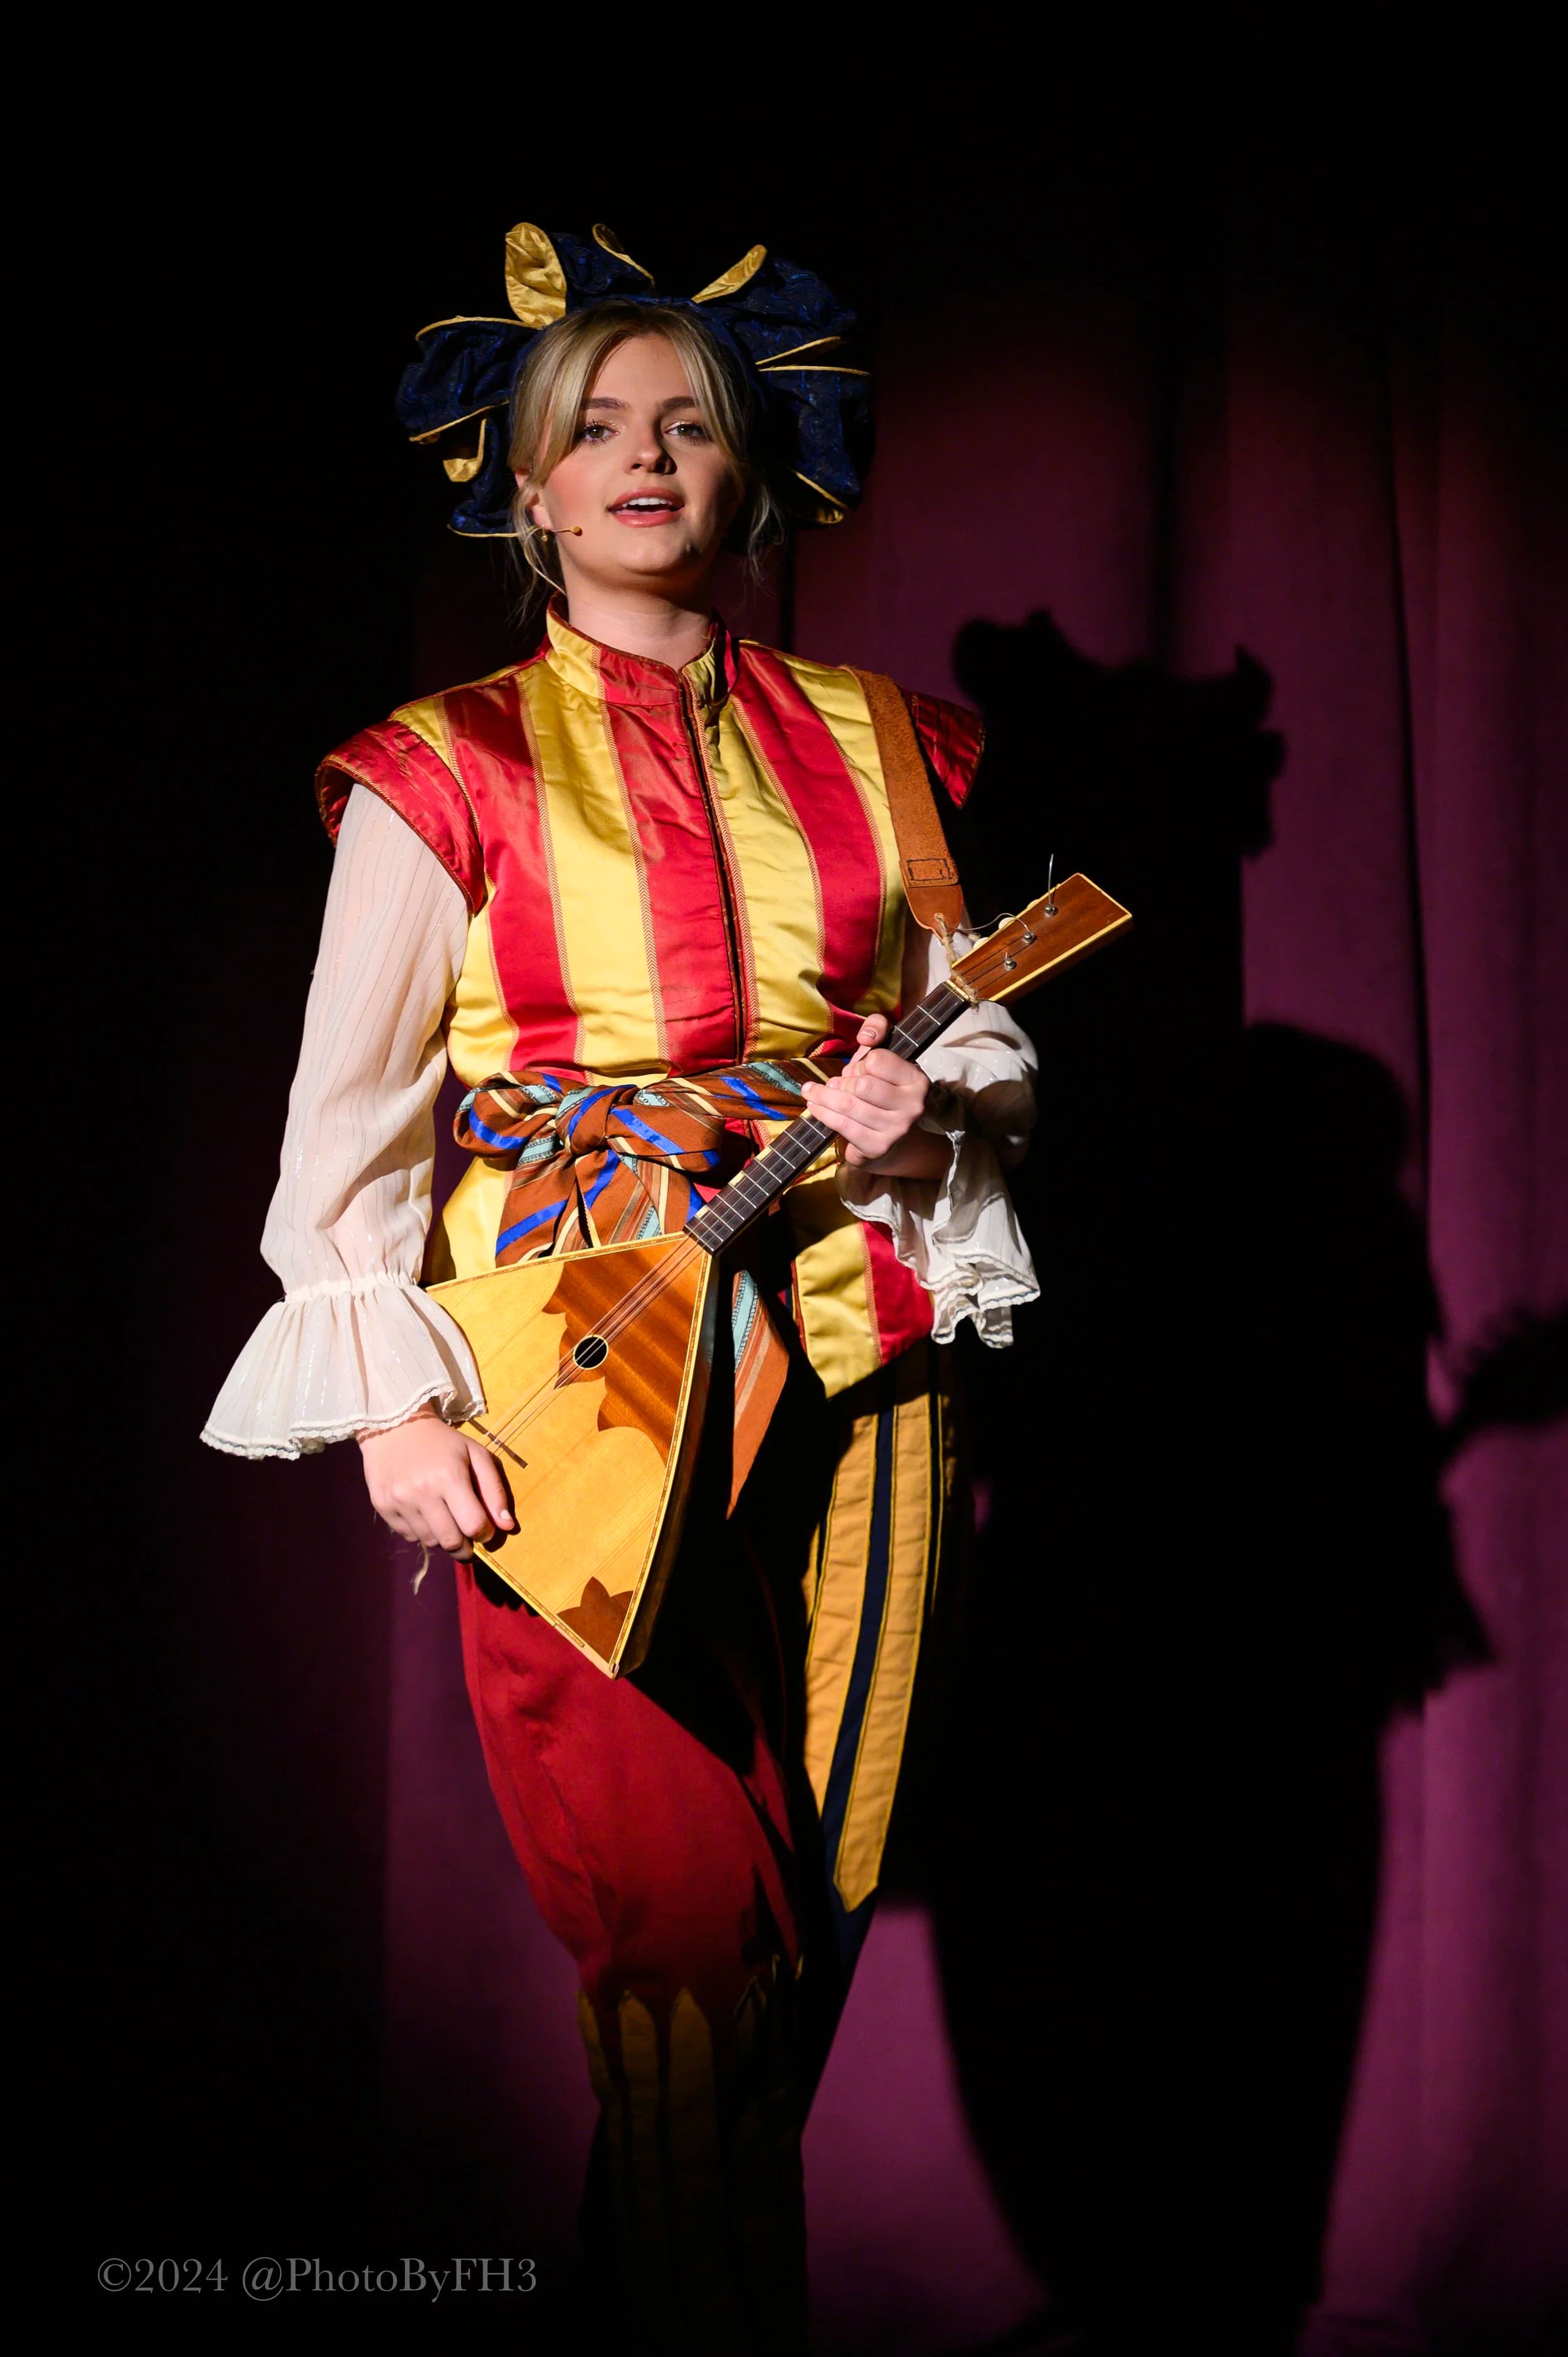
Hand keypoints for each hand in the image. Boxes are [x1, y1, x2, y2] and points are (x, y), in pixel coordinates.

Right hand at [358, 1405, 515, 1556]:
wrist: (394, 1426)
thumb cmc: (442, 1441)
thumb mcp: (476, 1454)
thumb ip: (494, 1490)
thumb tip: (507, 1526)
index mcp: (449, 1477)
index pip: (474, 1525)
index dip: (485, 1534)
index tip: (486, 1531)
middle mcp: (422, 1492)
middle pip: (451, 1541)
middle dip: (465, 1547)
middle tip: (468, 1540)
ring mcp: (399, 1502)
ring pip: (430, 1542)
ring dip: (443, 1538)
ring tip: (446, 1521)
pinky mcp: (382, 1507)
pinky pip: (409, 1536)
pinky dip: (422, 1532)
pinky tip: (424, 1513)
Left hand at [802, 1014, 948, 1175]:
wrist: (895, 1139)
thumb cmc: (884, 1089)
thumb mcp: (884, 1055)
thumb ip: (878, 1029)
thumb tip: (865, 1037)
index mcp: (917, 1080)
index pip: (877, 1061)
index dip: (860, 1063)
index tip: (857, 1069)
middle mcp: (912, 1106)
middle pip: (860, 1085)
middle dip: (841, 1082)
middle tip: (835, 1083)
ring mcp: (896, 1129)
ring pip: (848, 1106)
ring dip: (824, 1096)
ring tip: (812, 1092)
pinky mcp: (878, 1146)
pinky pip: (842, 1125)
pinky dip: (823, 1113)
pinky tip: (814, 1105)